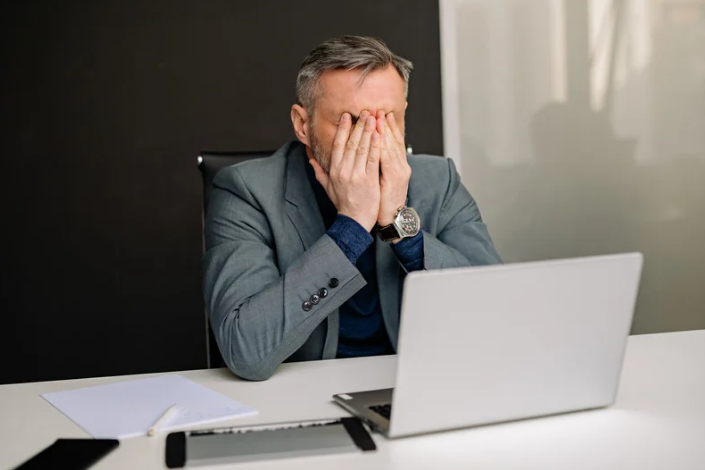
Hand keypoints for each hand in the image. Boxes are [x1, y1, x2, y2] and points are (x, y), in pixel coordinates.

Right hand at [309, 111, 380, 231]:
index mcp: (334, 171)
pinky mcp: (369, 180)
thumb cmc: (343, 204)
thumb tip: (310, 159)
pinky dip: (376, 146)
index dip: (343, 129)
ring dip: (368, 131)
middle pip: (351, 143)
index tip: (347, 116)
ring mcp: (357, 175)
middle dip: (358, 126)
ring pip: (362, 148)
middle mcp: (344, 171)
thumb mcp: (328, 188)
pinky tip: (380, 135)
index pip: (338, 145)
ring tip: (373, 118)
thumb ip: (319, 172)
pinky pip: (373, 160)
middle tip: (364, 111)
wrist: (354, 221)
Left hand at [376, 111, 410, 226]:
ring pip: (391, 146)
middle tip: (379, 109)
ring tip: (378, 117)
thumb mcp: (383, 180)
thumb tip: (369, 153)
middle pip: (393, 140)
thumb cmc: (383, 200)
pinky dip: (383, 147)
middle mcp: (401, 165)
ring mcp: (399, 171)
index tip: (382, 114)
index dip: (388, 127)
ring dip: (385, 130)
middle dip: (385, 124)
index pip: (393, 141)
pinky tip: (379, 137)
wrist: (391, 217)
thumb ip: (377, 165)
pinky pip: (387, 159)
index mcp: (397, 165)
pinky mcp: (395, 178)